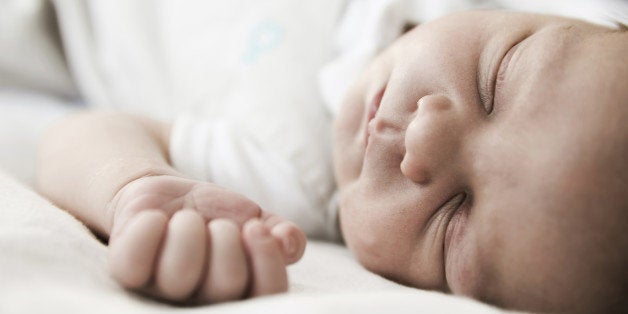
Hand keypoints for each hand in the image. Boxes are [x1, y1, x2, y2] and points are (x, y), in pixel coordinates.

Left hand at [105, 175, 305, 302]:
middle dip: (227, 240)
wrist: (168, 196)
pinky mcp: (128, 273)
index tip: (255, 228)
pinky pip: (132, 264)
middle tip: (218, 224)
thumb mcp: (254, 220)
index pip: (267, 296)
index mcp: (239, 293)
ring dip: (188, 232)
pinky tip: (155, 219)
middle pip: (227, 285)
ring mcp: (162, 289)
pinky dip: (147, 231)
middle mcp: (202, 300)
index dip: (267, 262)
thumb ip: (282, 235)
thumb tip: (287, 242)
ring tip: (186, 218)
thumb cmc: (216, 215)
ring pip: (178, 276)